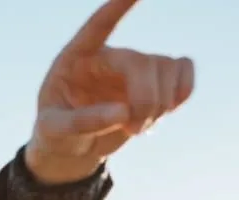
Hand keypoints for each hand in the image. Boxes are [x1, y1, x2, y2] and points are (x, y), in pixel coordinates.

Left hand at [27, 0, 194, 183]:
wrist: (74, 147)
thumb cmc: (56, 133)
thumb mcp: (55, 130)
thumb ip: (82, 121)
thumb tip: (123, 112)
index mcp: (75, 59)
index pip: (96, 27)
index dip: (115, 9)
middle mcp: (107, 56)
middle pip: (141, 63)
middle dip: (145, 100)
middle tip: (133, 130)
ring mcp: (133, 65)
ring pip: (167, 67)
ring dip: (160, 104)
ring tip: (137, 128)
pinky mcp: (154, 79)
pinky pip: (184, 69)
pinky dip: (183, 92)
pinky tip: (165, 111)